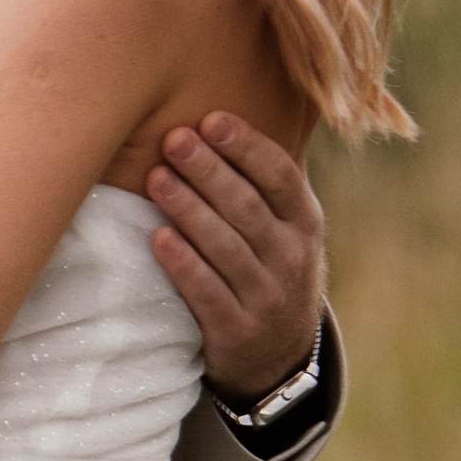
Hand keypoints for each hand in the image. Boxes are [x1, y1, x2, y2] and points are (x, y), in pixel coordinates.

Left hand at [146, 113, 325, 400]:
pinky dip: (184, 265)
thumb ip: (265, 178)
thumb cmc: (268, 264)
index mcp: (303, 221)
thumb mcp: (285, 225)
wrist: (278, 354)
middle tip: (174, 139)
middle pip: (246, 207)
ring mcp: (265, 295)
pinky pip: (207, 292)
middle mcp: (291, 256)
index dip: (247, 147)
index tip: (212, 119)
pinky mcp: (236, 329)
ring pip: (225, 246)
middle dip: (209, 171)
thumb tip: (229, 106)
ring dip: (189, 209)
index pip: (280, 177)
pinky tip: (159, 238)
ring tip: (156, 178)